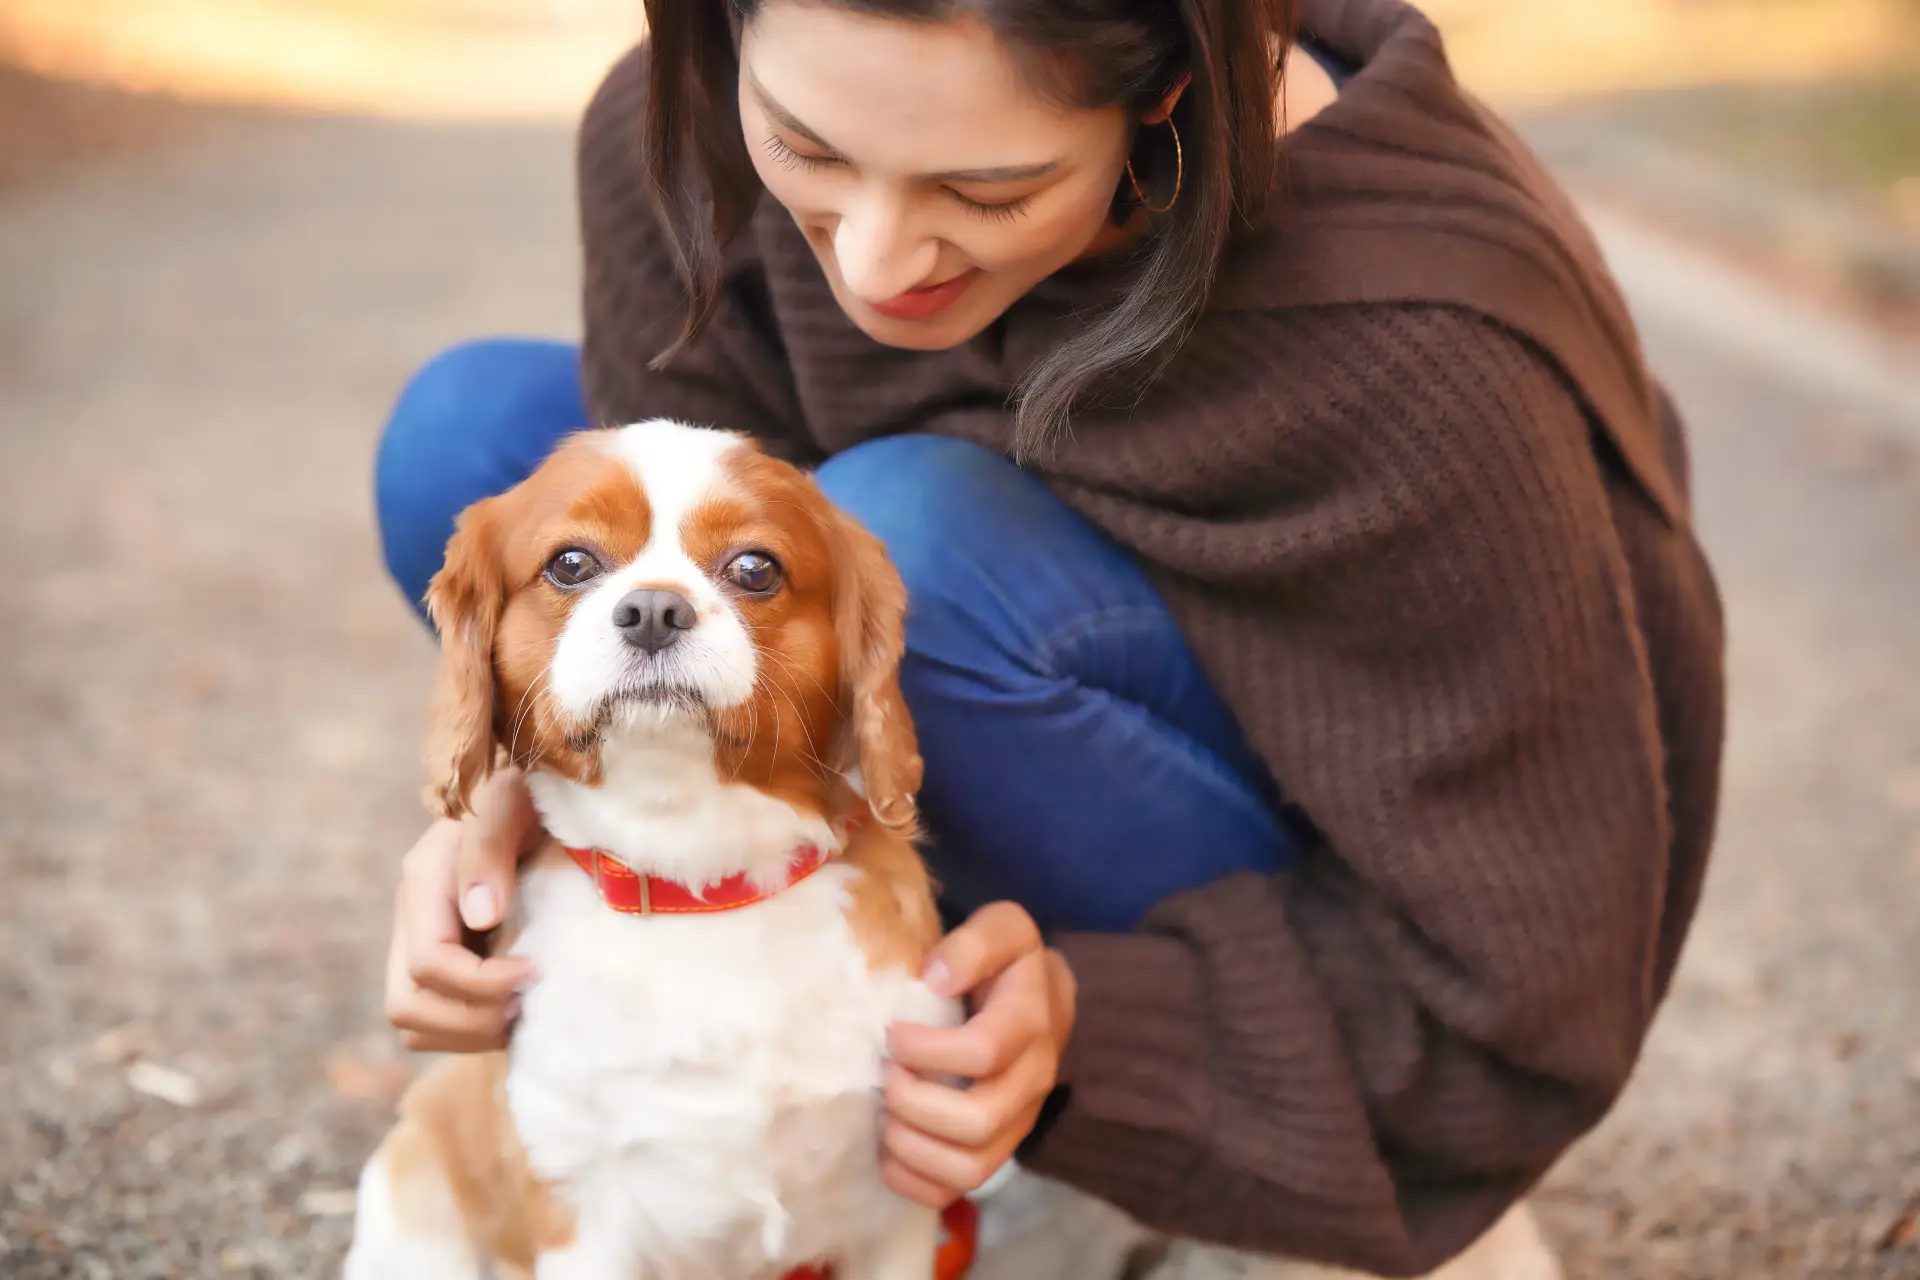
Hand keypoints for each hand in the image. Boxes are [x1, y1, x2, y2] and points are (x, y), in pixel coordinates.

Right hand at [384, 767, 542, 1052]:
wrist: (527, 798)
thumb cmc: (524, 794)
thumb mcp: (510, 804)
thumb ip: (490, 850)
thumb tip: (481, 916)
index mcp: (423, 883)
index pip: (428, 962)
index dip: (481, 983)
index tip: (535, 970)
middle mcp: (412, 920)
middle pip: (407, 1006)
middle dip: (471, 1018)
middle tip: (526, 1001)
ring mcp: (421, 945)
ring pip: (417, 1024)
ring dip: (472, 1032)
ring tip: (523, 1008)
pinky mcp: (442, 966)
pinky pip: (439, 1025)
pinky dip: (475, 1031)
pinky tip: (518, 1008)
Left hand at [881, 902, 1076, 1206]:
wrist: (1045, 1001)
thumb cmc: (1010, 964)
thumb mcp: (1003, 927)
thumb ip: (974, 941)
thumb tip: (935, 976)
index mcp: (1030, 1023)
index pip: (983, 1051)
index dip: (926, 1048)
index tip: (893, 1032)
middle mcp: (1031, 1081)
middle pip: (976, 1120)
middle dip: (913, 1101)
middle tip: (885, 1075)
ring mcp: (1017, 1123)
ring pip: (969, 1167)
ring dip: (912, 1147)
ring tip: (885, 1115)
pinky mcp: (998, 1150)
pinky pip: (958, 1191)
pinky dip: (914, 1182)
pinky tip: (889, 1150)